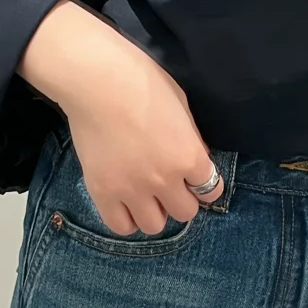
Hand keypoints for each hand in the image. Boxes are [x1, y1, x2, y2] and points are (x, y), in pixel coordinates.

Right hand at [19, 0, 223, 234]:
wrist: (95, 80)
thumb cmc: (141, 81)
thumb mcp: (181, 104)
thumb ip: (191, 137)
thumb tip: (196, 157)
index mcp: (189, 157)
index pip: (211, 190)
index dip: (204, 184)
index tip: (194, 177)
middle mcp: (165, 181)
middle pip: (185, 213)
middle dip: (180, 198)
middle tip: (168, 184)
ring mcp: (132, 190)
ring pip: (154, 225)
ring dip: (154, 211)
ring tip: (144, 194)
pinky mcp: (102, 192)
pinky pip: (120, 226)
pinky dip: (126, 218)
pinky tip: (124, 202)